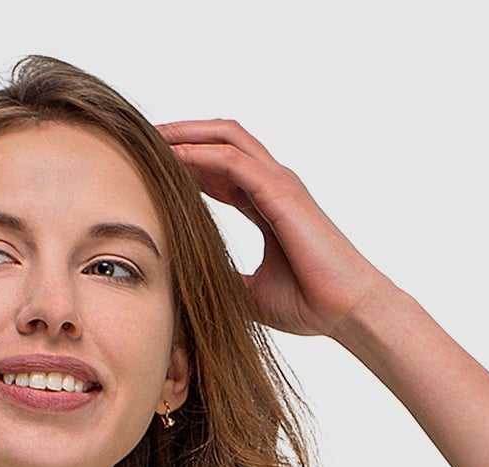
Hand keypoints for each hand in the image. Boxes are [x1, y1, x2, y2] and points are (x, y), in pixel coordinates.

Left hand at [154, 117, 396, 338]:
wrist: (346, 310)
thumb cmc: (309, 303)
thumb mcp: (250, 292)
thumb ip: (222, 279)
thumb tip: (187, 287)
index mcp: (267, 203)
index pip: (221, 168)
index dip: (187, 161)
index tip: (150, 166)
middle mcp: (274, 184)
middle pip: (222, 139)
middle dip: (182, 134)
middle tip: (141, 139)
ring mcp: (280, 184)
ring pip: (227, 139)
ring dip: (187, 134)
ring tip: (151, 138)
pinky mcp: (282, 193)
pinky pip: (234, 162)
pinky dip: (202, 156)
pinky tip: (173, 158)